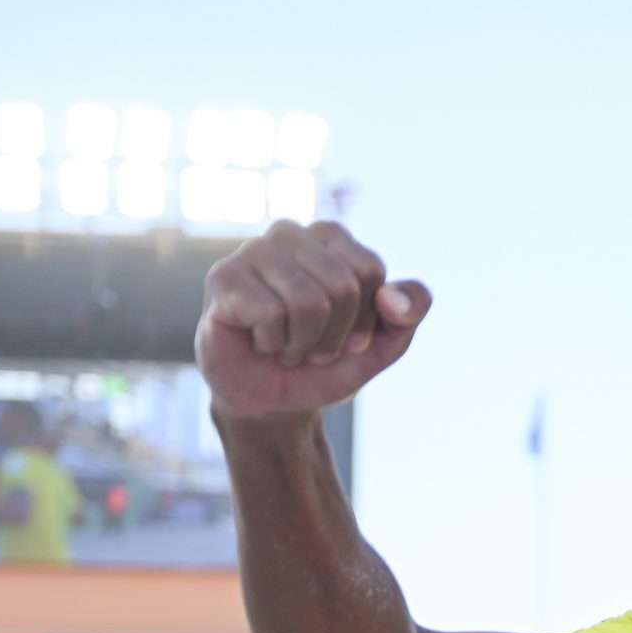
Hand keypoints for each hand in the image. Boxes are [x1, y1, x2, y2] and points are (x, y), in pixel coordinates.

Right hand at [196, 220, 430, 420]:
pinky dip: (273, 343)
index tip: (351, 338)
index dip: (366, 319)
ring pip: (308, 301)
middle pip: (342, 286)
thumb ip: (409, 314)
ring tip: (288, 345)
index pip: (370, 271)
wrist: (274, 398)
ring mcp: (253, 251)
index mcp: (332, 238)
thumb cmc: (326, 362)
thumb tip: (392, 298)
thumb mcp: (383, 344)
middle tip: (314, 346)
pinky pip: (270, 314)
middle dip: (335, 334)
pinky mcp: (223, 277)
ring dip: (304, 342)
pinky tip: (260, 340)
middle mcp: (290, 234)